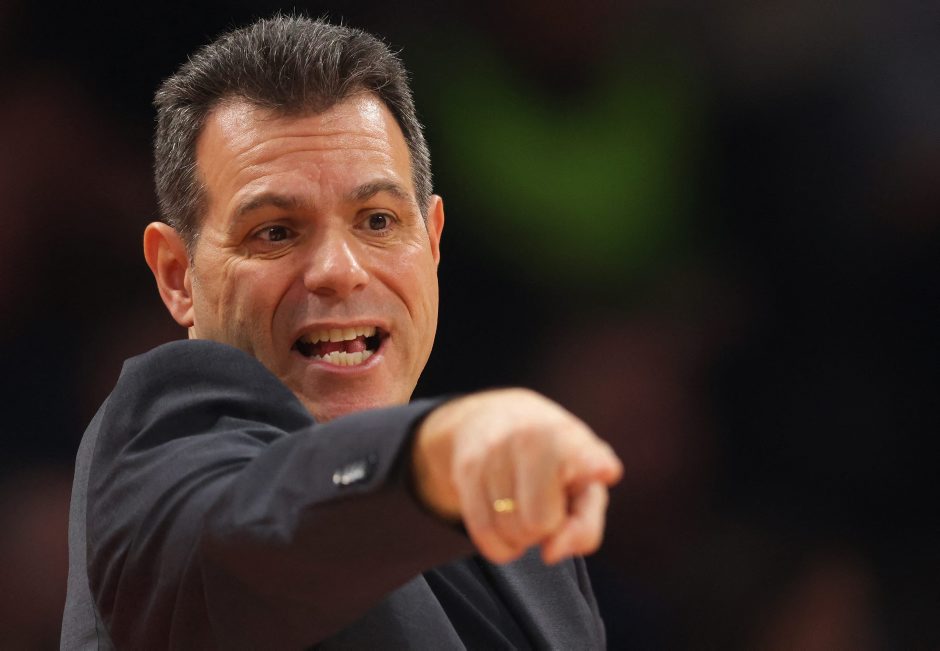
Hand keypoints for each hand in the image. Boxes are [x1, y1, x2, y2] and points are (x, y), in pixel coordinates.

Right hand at [412, 389, 621, 564]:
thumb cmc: (556, 463)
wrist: (495, 418)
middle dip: (544, 528)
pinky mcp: (466, 467)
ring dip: (520, 534)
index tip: (606, 470)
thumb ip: (583, 527)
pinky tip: (506, 521)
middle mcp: (532, 437)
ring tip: (523, 505)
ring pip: (509, 532)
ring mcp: (495, 450)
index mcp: (572, 439)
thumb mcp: (586, 488)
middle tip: (546, 504)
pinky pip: (484, 534)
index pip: (585, 457)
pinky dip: (499, 543)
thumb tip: (550, 553)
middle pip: (539, 524)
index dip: (594, 466)